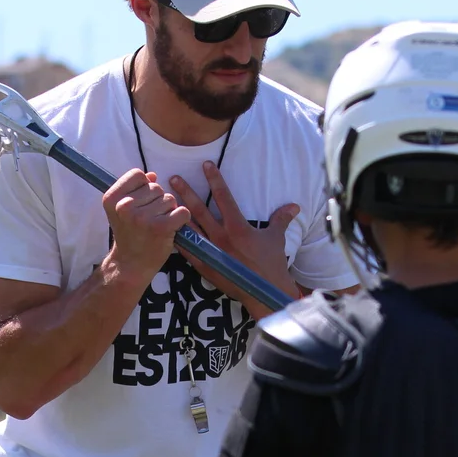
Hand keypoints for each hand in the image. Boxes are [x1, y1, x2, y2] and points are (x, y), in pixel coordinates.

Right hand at [104, 170, 191, 280]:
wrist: (130, 265)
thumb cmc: (129, 235)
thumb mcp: (122, 209)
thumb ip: (134, 189)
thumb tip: (152, 175)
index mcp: (111, 198)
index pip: (138, 174)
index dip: (144, 187)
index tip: (140, 203)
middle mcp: (124, 206)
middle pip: (156, 186)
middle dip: (157, 201)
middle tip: (147, 221)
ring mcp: (142, 217)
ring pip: (170, 199)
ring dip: (168, 212)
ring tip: (156, 227)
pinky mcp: (160, 227)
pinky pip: (182, 211)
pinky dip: (181, 220)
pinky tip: (170, 229)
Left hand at [171, 163, 300, 317]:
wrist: (264, 292)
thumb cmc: (271, 264)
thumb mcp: (277, 238)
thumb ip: (281, 219)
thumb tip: (294, 206)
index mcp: (238, 227)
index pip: (224, 197)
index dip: (215, 179)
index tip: (205, 164)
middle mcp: (221, 237)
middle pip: (199, 210)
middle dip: (185, 192)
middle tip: (172, 179)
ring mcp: (211, 252)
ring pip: (189, 228)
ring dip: (176, 214)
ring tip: (164, 203)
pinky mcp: (204, 266)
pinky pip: (187, 250)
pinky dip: (177, 240)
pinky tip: (166, 231)